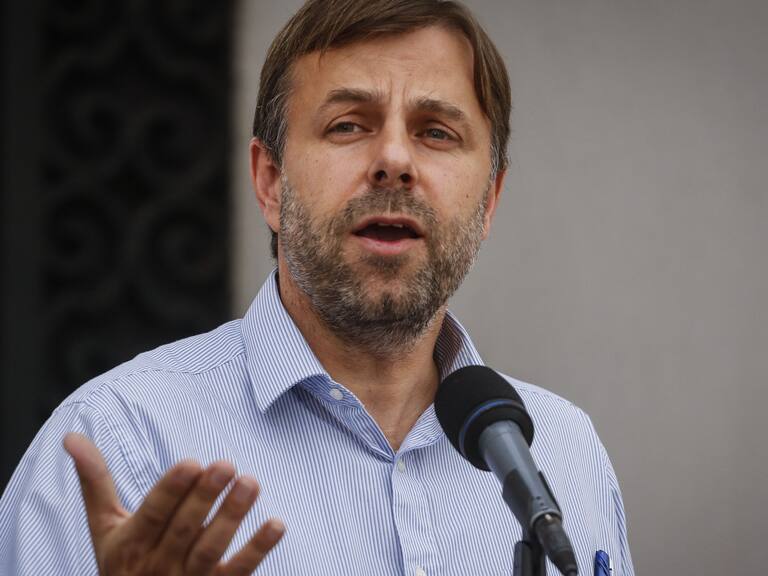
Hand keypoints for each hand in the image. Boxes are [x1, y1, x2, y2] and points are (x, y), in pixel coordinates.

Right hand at [64, 433, 283, 574]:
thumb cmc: (121, 563)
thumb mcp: (103, 526)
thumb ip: (95, 481)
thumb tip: (72, 436)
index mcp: (129, 544)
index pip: (152, 515)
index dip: (171, 490)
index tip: (192, 462)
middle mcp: (158, 565)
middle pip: (184, 529)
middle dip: (205, 496)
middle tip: (227, 464)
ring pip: (211, 550)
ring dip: (232, 517)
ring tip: (250, 482)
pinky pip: (237, 573)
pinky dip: (258, 550)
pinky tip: (277, 524)